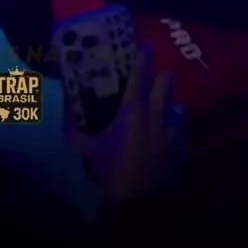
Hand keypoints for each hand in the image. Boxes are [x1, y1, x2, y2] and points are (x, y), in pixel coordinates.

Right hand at [66, 47, 185, 204]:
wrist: (141, 202)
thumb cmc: (112, 169)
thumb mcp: (88, 149)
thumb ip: (73, 128)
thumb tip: (63, 109)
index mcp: (134, 109)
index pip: (142, 73)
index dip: (143, 56)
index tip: (143, 46)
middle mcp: (158, 112)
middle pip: (168, 80)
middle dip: (160, 77)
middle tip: (151, 82)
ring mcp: (175, 129)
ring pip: (177, 105)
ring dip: (169, 106)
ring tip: (159, 114)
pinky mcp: (184, 145)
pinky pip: (181, 128)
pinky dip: (172, 128)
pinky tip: (163, 138)